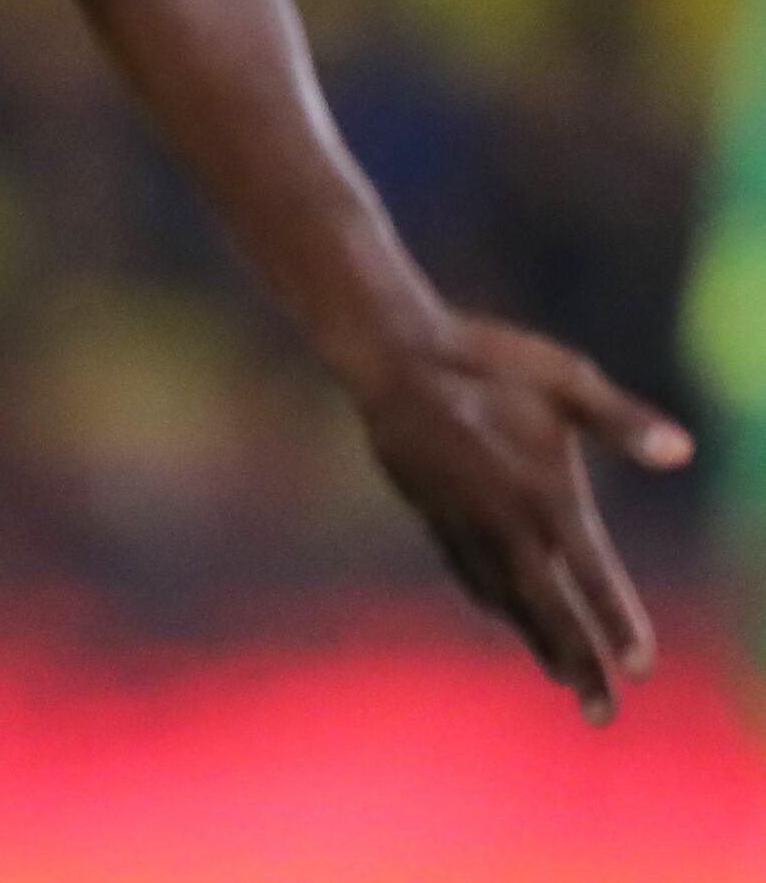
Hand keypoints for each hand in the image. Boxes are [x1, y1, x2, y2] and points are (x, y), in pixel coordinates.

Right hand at [352, 313, 691, 722]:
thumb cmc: (486, 359)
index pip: (591, 575)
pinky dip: (494, 603)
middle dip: (578, 663)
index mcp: (542, 494)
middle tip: (603, 716)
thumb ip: (621, 421)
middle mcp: (504, 523)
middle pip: (547, 610)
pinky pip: (470, 574)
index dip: (617, 623)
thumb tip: (683, 452)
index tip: (640, 669)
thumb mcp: (565, 379)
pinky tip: (502, 613)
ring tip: (563, 677)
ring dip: (537, 641)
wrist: (389, 355)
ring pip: (505, 600)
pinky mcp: (433, 514)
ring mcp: (463, 524)